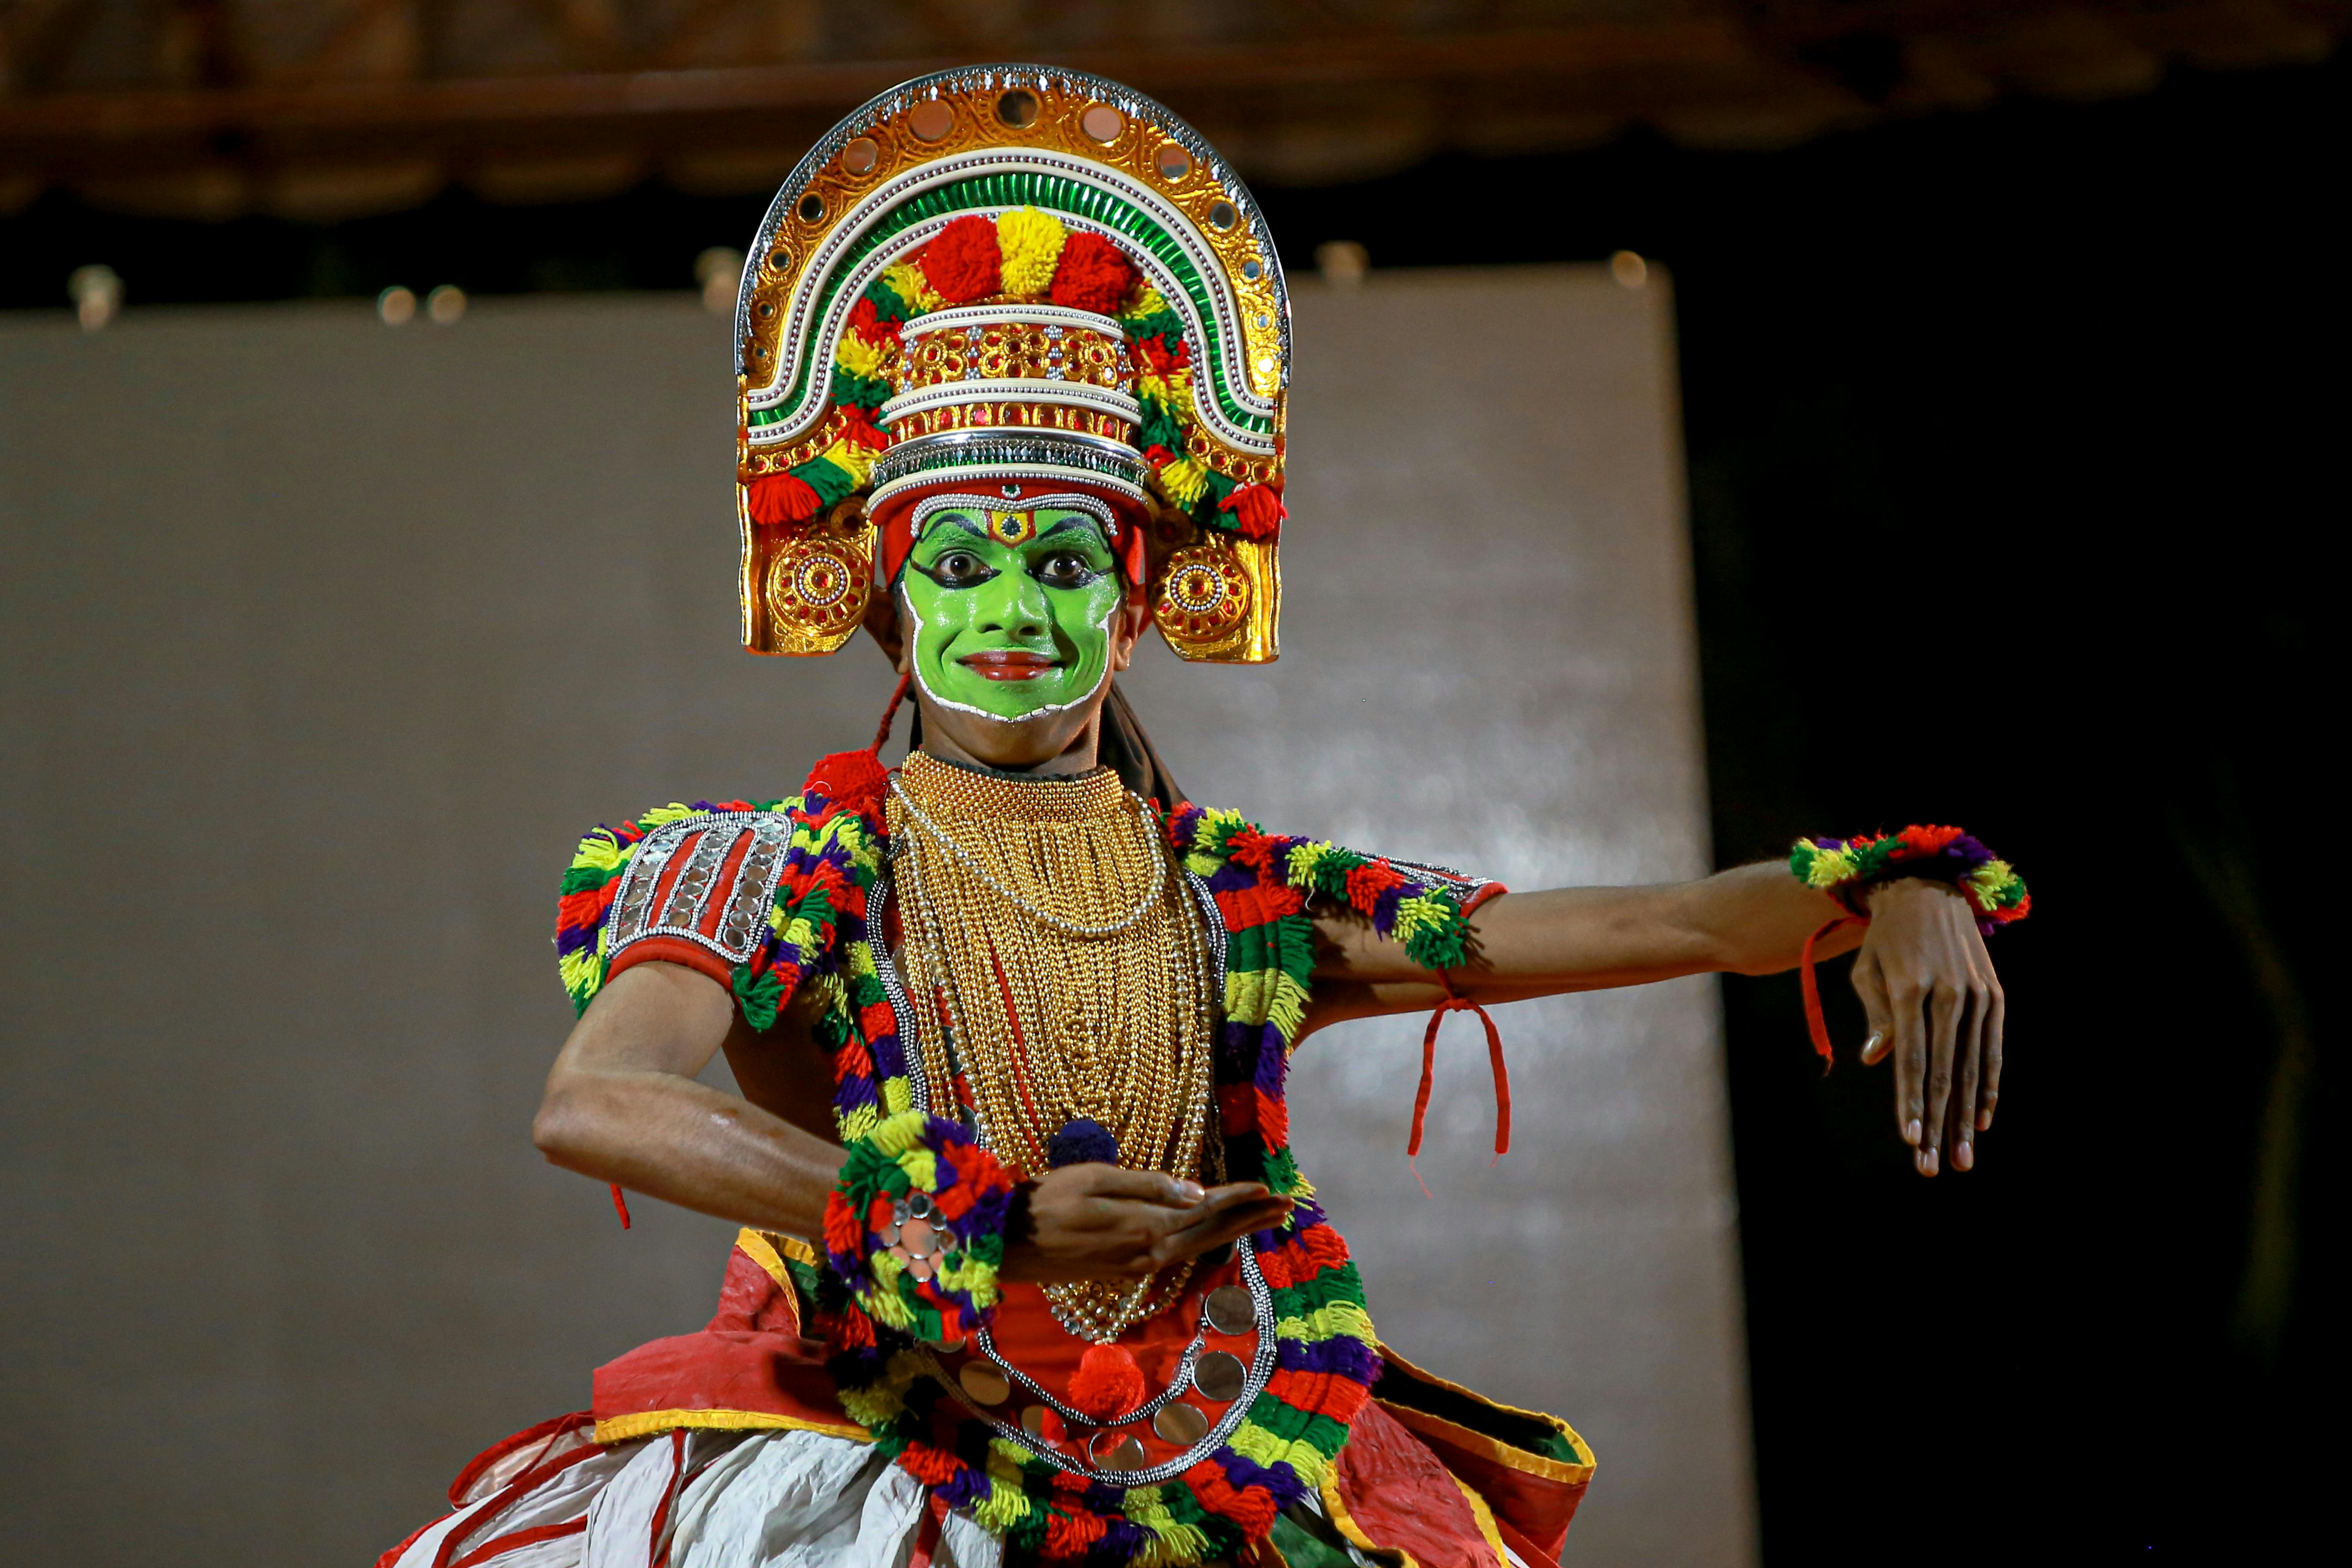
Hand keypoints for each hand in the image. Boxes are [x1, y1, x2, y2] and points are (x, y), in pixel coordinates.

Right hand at [998, 1165, 1293, 1282]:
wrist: (1007, 1243)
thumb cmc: (1046, 1199)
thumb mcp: (1096, 1178)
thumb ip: (1148, 1186)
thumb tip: (1197, 1193)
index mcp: (1144, 1227)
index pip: (1204, 1210)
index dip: (1239, 1198)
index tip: (1271, 1187)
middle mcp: (1148, 1252)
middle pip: (1211, 1234)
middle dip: (1250, 1218)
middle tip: (1287, 1205)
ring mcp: (1137, 1265)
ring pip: (1198, 1247)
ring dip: (1234, 1231)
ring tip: (1264, 1217)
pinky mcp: (1125, 1269)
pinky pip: (1177, 1254)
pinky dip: (1205, 1241)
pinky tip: (1215, 1234)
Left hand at [1849, 878, 2004, 1176]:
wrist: (1927, 892)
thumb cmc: (1884, 940)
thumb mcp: (1867, 972)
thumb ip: (1875, 1017)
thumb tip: (1875, 1061)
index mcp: (1910, 990)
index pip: (1911, 1059)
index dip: (1911, 1102)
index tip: (1909, 1140)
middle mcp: (1947, 994)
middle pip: (1943, 1072)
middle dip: (1937, 1124)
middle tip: (1934, 1167)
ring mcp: (1975, 995)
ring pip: (1970, 1067)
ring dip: (1965, 1117)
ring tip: (1962, 1157)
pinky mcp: (1994, 995)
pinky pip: (1993, 1048)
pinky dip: (1988, 1084)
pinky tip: (1982, 1119)